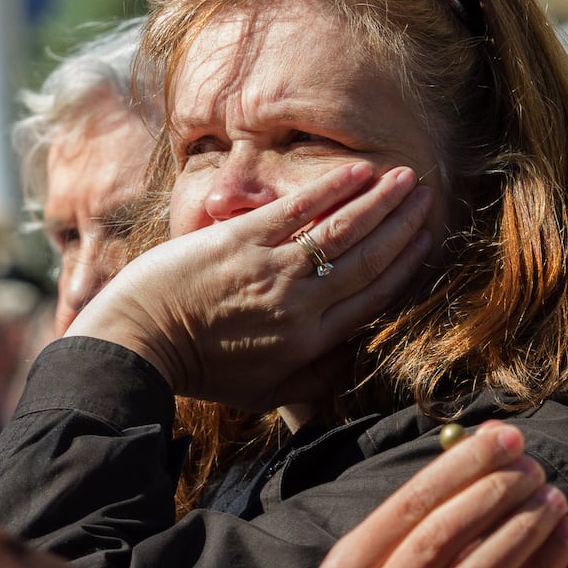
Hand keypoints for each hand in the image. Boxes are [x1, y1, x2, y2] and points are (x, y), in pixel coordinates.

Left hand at [68, 162, 432, 411]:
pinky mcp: (241, 239)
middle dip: (402, 226)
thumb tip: (354, 355)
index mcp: (309, 344)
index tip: (427, 242)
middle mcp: (300, 304)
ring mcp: (272, 268)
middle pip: (367, 259)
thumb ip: (313, 379)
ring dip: (379, 202)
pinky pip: (299, 210)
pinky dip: (332, 190)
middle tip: (427, 199)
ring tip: (406, 181)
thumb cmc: (200, 372)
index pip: (372, 298)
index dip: (405, 267)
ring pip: (342, 230)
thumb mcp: (264, 394)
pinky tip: (358, 173)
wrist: (139, 343)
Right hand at [317, 422, 567, 567]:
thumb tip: (492, 434)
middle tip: (533, 469)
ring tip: (552, 499)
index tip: (506, 439)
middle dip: (493, 493)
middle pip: (438, 537)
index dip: (461, 467)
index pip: (406, 506)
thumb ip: (438, 497)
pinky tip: (567, 537)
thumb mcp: (398, 554)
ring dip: (520, 529)